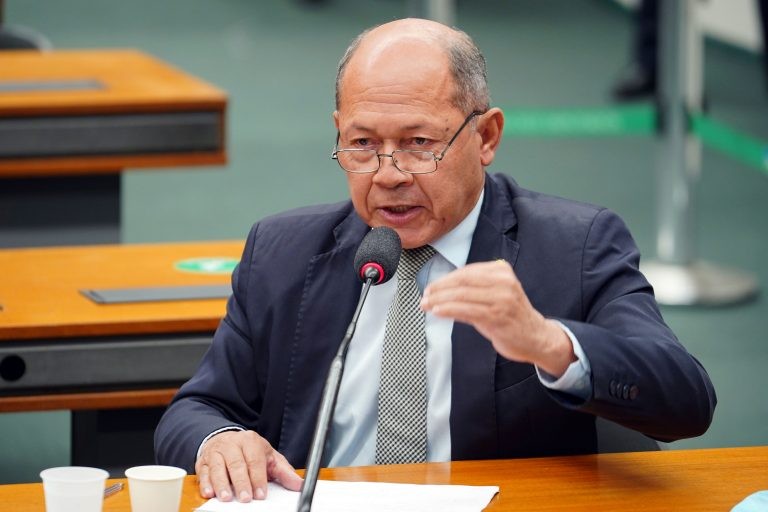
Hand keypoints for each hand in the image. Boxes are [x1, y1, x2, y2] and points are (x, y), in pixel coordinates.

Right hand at [195, 430, 302, 502]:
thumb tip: (298, 484)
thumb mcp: (268, 456)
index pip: (255, 460)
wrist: (225, 439)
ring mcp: (216, 452)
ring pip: (217, 467)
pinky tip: (209, 493)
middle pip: (236, 464)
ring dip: (221, 484)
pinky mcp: (203, 461)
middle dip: (241, 482)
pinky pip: (203, 472)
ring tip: (226, 498)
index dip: (258, 478)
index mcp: (250, 441)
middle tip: (245, 498)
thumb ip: (283, 471)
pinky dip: (205, 483)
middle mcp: (232, 444)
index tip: (261, 494)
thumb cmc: (249, 451)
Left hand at [420, 260, 574, 376]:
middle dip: (439, 288)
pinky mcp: (497, 316)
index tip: (430, 287)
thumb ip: (474, 288)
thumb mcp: (495, 294)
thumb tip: (442, 289)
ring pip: (462, 295)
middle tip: (425, 296)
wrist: (536, 337)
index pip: (465, 272)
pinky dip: (448, 310)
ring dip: (440, 300)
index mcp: (501, 270)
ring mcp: (501, 298)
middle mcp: (503, 281)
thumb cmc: (511, 316)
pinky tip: (437, 311)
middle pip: (462, 281)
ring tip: (426, 305)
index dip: (444, 279)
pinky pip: (466, 310)